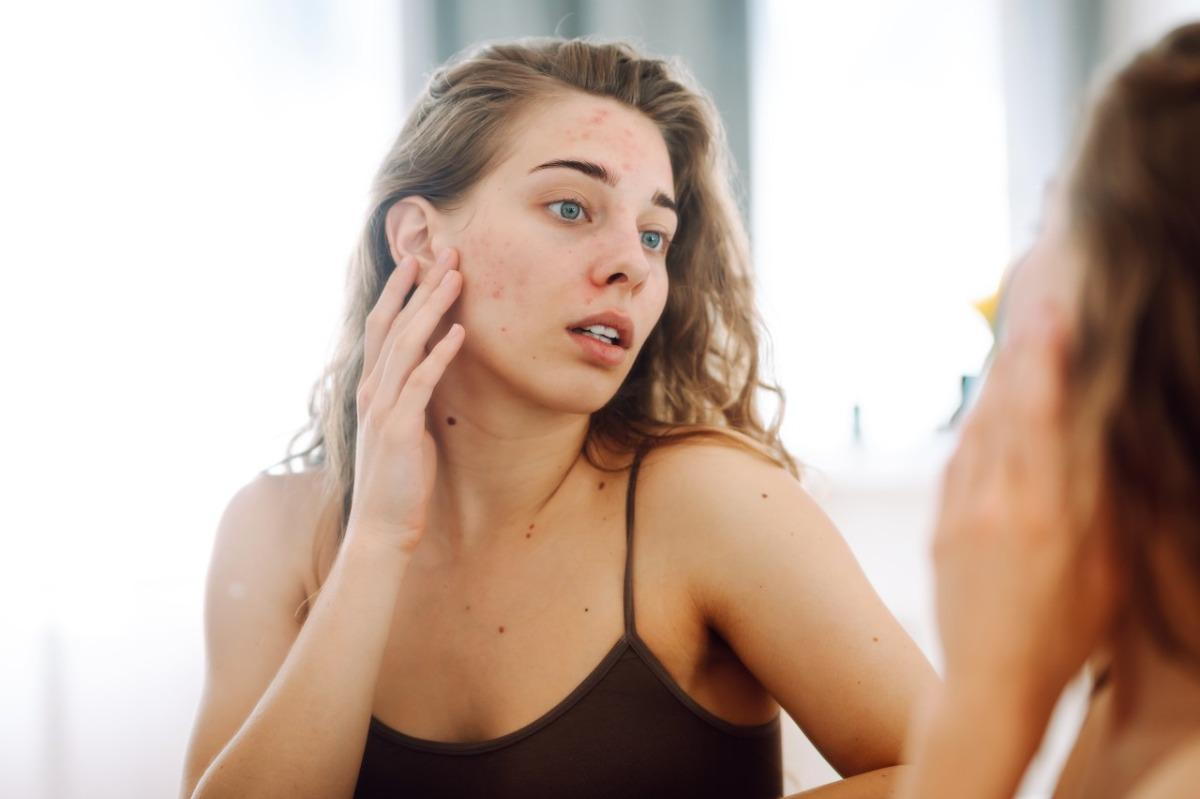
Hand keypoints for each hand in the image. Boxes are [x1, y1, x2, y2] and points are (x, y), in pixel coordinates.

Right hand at [346, 249, 463, 551]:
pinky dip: (439, 355)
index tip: (419, 260)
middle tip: (444, 251)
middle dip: (419, 286)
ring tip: (454, 277)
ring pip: (405, 345)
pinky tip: (459, 333)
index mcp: (371, 389)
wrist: (381, 529)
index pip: (382, 327)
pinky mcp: (400, 430)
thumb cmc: (397, 482)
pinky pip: (421, 383)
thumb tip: (429, 368)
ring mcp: (383, 409)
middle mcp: (372, 392)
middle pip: (393, 324)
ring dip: (431, 307)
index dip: (399, 291)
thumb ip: (409, 396)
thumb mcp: (403, 428)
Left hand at [933, 305, 1118, 715]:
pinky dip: (976, 428)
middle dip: (1021, 356)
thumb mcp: (1104, 573)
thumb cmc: (1065, 636)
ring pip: (979, 431)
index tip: (1051, 315)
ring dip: (997, 385)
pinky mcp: (939, 527)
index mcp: (1045, 513)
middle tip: (1035, 308)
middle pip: (1006, 411)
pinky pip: (957, 462)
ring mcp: (960, 513)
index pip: (1042, 417)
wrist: (989, 684)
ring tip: (1016, 346)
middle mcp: (996, 503)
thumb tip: (1101, 444)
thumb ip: (1102, 506)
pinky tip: (989, 409)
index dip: (1045, 361)